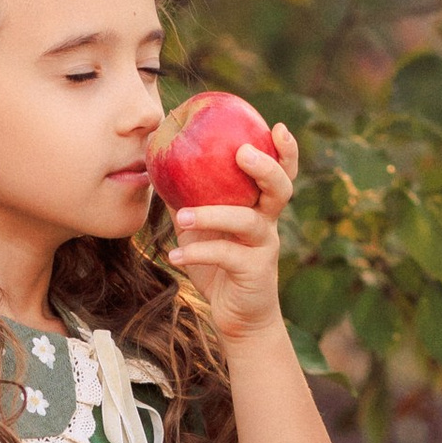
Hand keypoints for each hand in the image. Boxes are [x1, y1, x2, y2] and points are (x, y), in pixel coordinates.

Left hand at [165, 122, 295, 353]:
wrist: (237, 316)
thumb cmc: (219, 266)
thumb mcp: (201, 229)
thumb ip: (188, 200)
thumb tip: (156, 167)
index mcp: (260, 206)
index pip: (280, 172)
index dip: (285, 151)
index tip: (277, 127)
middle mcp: (268, 222)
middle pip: (280, 188)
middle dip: (266, 167)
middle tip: (242, 153)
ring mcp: (264, 247)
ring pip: (246, 221)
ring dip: (213, 214)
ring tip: (182, 216)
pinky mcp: (254, 272)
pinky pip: (225, 256)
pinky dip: (196, 254)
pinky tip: (173, 255)